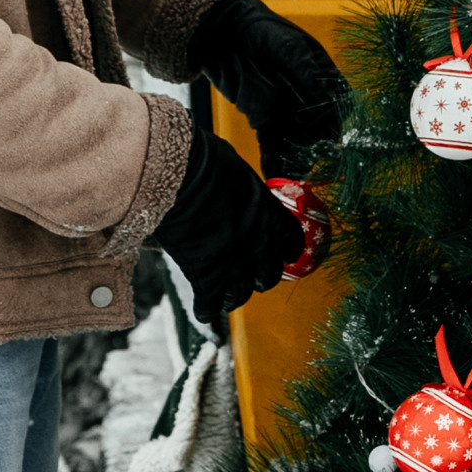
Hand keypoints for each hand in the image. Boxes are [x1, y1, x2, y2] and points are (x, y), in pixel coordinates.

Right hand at [152, 128, 308, 331]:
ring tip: (225, 296)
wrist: (180, 174)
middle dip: (260, 278)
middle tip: (251, 277)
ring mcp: (232, 260)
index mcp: (267, 212)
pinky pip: (210, 303)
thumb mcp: (235, 169)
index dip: (288, 250)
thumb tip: (231, 184)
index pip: (290, 239)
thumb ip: (241, 187)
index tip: (285, 255)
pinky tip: (203, 310)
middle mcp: (256, 241)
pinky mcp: (205, 272)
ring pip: (241, 294)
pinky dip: (206, 309)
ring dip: (233, 297)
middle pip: (269, 274)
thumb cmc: (204, 160)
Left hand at [188, 0, 347, 172]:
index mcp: (320, 73)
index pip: (337, 102)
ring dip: (297, 158)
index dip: (336, 119)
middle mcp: (305, 94)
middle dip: (317, 144)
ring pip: (296, 139)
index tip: (331, 133)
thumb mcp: (289, 49)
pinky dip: (274, 159)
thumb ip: (307, 75)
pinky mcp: (262, 117)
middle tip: (314, 159)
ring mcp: (284, 107)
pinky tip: (275, 173)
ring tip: (296, 176)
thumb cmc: (260, 30)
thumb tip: (328, 101)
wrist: (221, 31)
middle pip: (319, 126)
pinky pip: (271, 142)